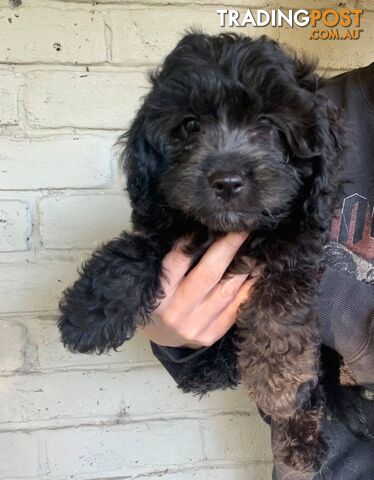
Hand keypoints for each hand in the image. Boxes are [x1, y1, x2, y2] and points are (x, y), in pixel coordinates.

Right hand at [140, 232, 258, 348]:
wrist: (162, 337)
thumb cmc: (156, 300)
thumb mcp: (152, 280)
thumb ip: (168, 259)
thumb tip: (194, 229)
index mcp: (157, 294)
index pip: (177, 261)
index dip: (194, 241)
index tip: (211, 224)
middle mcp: (176, 311)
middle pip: (208, 275)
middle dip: (228, 248)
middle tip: (242, 228)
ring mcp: (196, 326)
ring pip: (227, 291)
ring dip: (244, 267)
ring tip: (256, 248)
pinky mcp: (211, 335)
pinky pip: (236, 308)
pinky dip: (248, 288)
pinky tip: (257, 271)